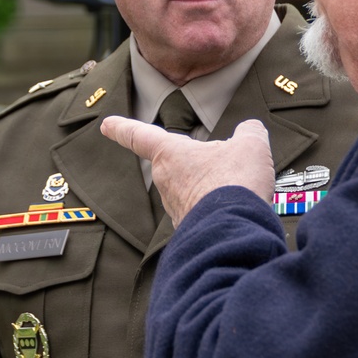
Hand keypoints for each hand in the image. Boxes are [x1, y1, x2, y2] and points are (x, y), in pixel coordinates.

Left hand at [100, 117, 274, 224]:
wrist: (235, 233)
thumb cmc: (234, 184)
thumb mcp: (250, 145)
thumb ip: (249, 132)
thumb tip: (250, 130)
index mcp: (171, 154)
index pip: (139, 136)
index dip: (122, 128)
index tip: (107, 125)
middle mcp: (166, 181)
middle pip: (175, 164)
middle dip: (196, 162)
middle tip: (220, 163)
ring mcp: (176, 208)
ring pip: (191, 189)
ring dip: (210, 187)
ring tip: (238, 189)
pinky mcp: (189, 229)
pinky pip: (202, 212)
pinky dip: (217, 209)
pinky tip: (236, 209)